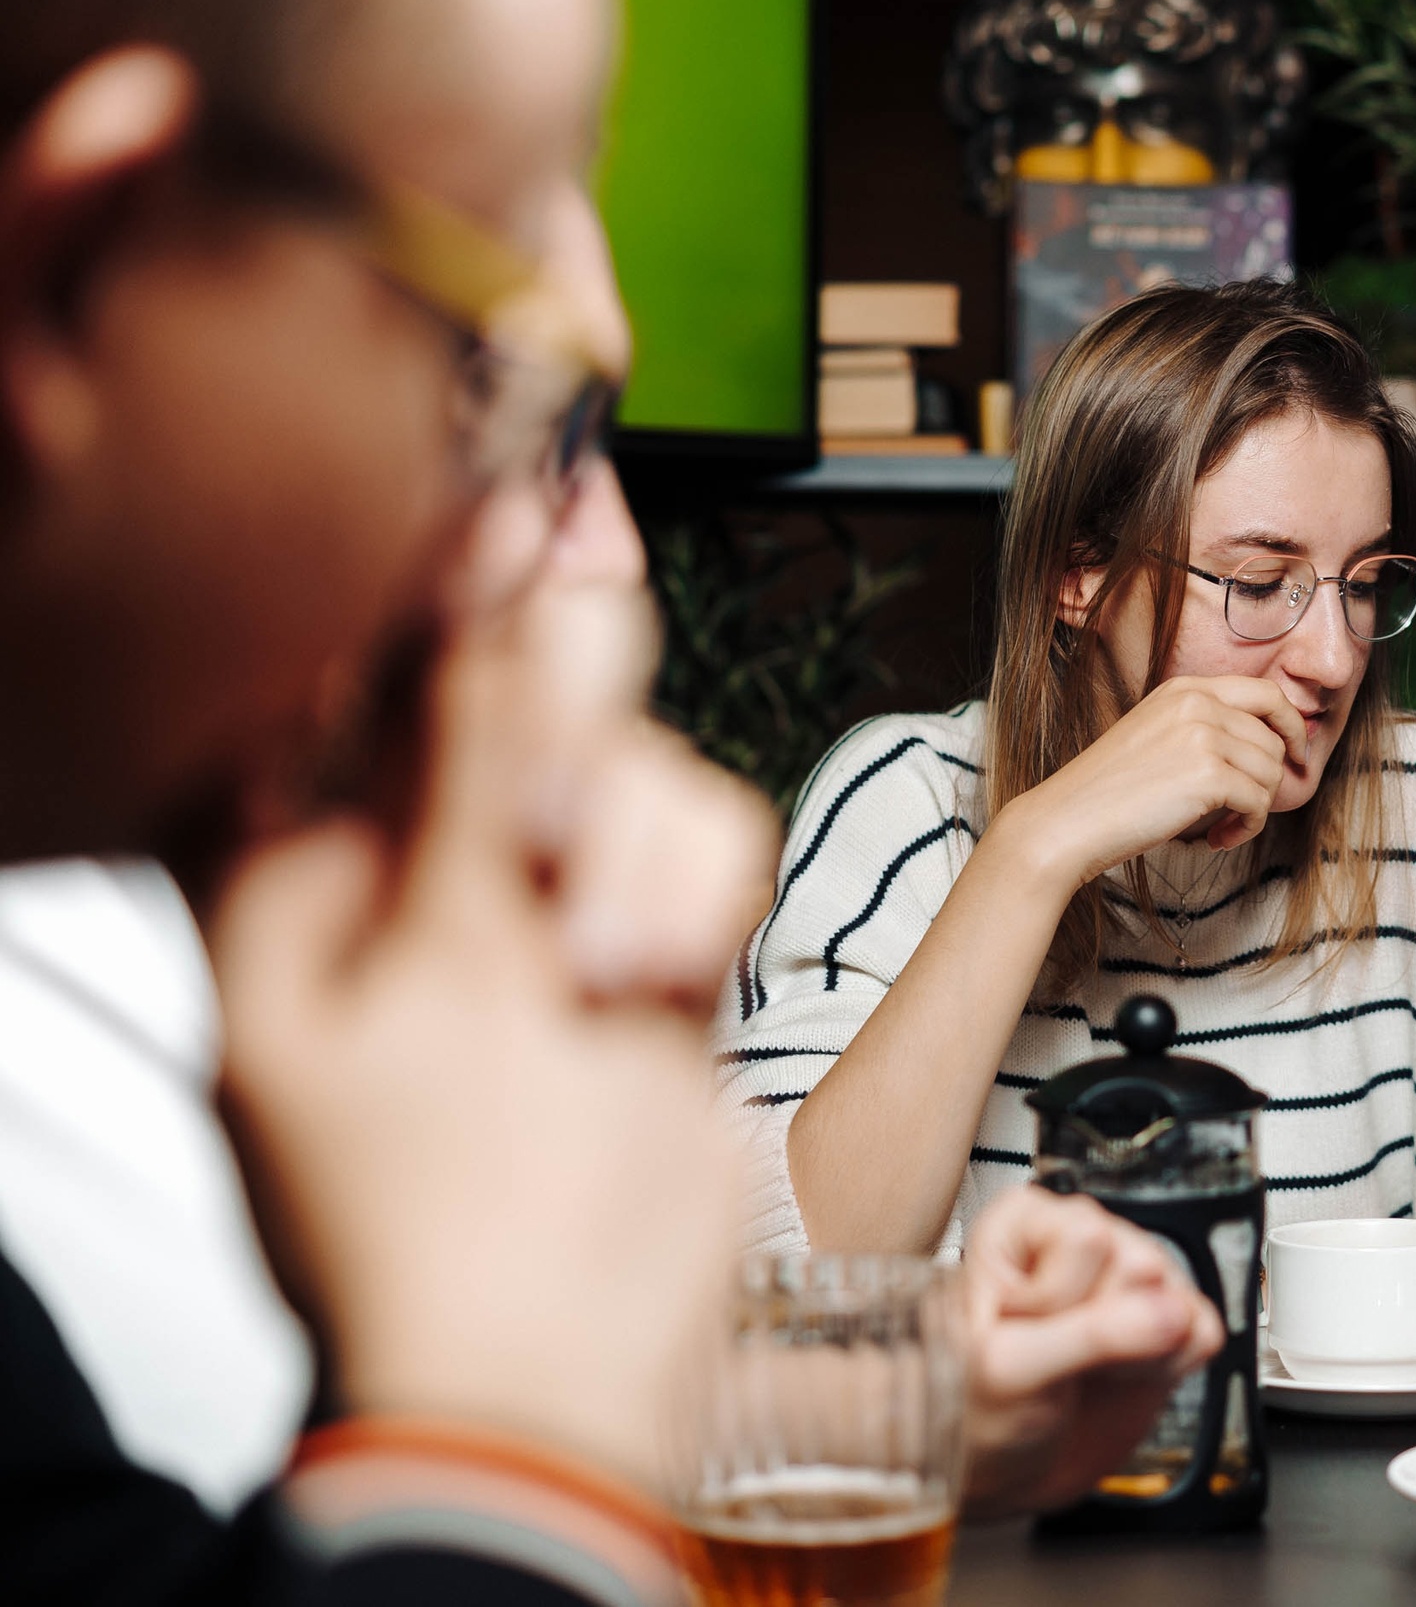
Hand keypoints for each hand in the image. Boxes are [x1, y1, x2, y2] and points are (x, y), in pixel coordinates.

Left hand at [212, 497, 775, 1489]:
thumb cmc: (458, 1209)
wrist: (579, 1376)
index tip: (515, 484)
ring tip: (610, 976)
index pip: (338, 653)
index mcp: (279, 863)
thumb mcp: (440, 966)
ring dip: (633, 853)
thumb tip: (498, 576)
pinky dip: (690, 899)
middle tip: (553, 825)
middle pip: (494, 680)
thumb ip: (473, 758)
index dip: (424, 565)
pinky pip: (690, 828)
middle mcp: (397, 860)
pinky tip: (655, 988)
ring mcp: (520, 895)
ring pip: (614, 747)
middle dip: (552, 741)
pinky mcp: (628, 927)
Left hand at [958, 1188, 1223, 1518]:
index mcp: (1026, 1224)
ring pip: (1177, 1295)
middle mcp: (1083, 1238)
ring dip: (1139, 1351)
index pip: (1088, 1238)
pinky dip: (1171, 1367)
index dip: (1061, 1298)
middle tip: (1062, 1354)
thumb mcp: (1011, 1369)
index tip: (1025, 1328)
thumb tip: (1170, 1314)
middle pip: (1142, 1262)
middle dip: (1107, 1326)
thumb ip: (1091, 1336)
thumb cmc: (977, 1405)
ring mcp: (1129, 1279)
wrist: (1001, 1467)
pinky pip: (1205, 1330)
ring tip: (1088, 1367)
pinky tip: (1125, 1375)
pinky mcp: (1167, 1320)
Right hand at [997, 674, 1308, 887]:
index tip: (1295, 755)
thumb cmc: (1108, 791)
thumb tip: (1267, 751)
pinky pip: (1258, 804)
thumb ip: (1205, 729)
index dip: (1291, 725)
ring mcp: (1204, 735)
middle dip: (1270, 780)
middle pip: (1274, 738)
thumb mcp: (1158, 736)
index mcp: (1186, 689)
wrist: (1067, 820)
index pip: (1267, 692)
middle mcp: (1199, 702)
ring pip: (1271, 773)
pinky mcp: (1209, 775)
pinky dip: (1245, 828)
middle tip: (1245, 810)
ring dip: (1254, 809)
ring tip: (1220, 828)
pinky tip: (1215, 840)